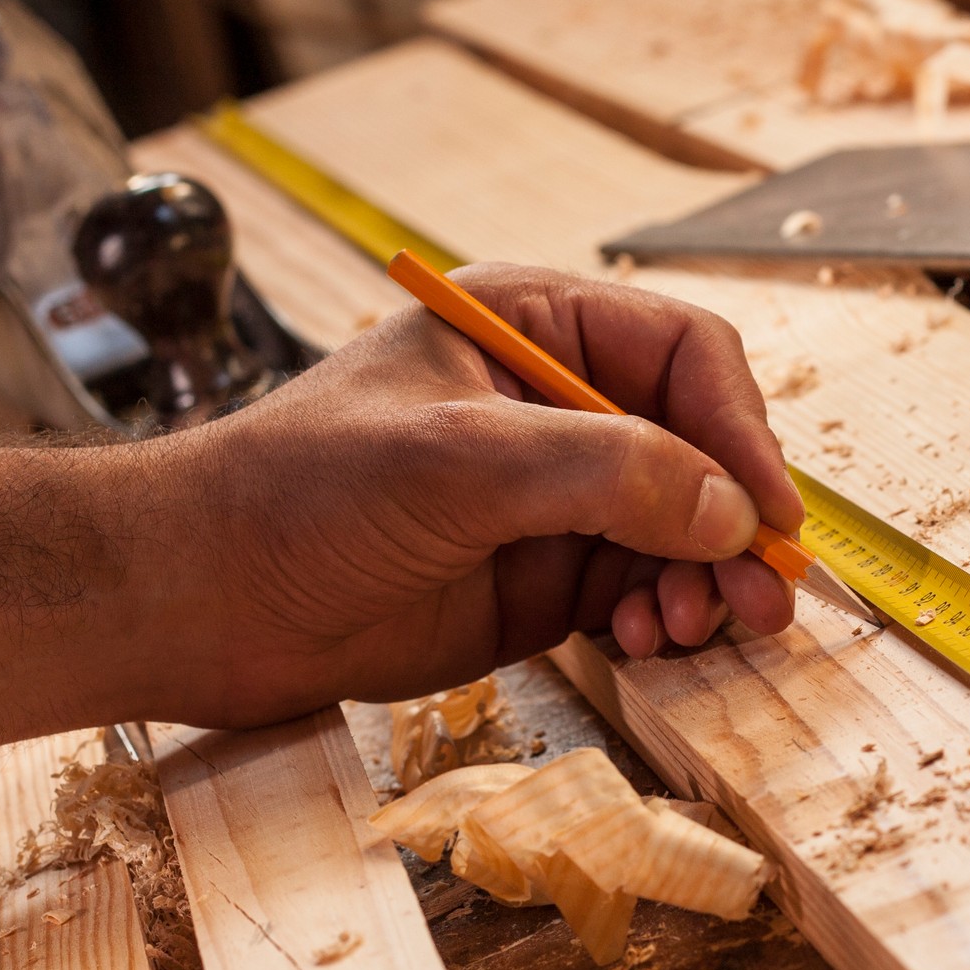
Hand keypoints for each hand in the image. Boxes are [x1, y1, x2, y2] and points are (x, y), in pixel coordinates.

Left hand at [165, 262, 802, 723]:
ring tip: (695, 626)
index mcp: (534, 328)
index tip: (767, 512)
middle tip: (765, 593)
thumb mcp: (459, 460)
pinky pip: (639, 588)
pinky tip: (645, 641)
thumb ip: (604, 472)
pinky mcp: (542, 577)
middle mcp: (557, 407)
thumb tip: (729, 512)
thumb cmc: (298, 494)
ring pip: (680, 529)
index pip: (682, 357)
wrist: (201, 601)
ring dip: (705, 579)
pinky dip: (661, 616)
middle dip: (734, 521)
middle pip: (698, 450)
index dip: (737, 430)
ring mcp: (553, 497)